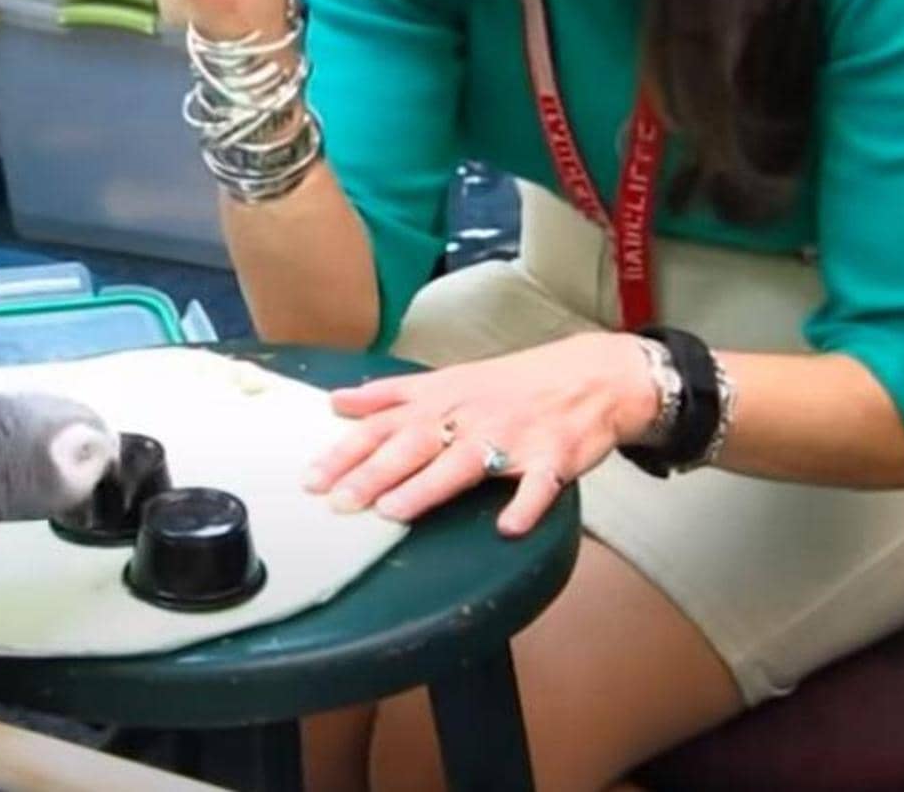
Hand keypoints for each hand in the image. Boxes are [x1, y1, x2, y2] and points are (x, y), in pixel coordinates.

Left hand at [303, 333, 660, 535]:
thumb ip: (392, 396)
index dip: (347, 450)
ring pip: (464, 463)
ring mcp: (513, 437)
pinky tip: (507, 528)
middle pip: (415, 445)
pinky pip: (539, 485)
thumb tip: (338, 402)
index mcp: (443, 399)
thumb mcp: (448, 380)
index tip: (312, 477)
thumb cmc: (511, 384)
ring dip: (428, 487)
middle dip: (374, 473)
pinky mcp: (554, 458)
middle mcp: (471, 417)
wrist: (591, 375)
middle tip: (338, 502)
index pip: (384, 424)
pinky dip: (526, 506)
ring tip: (394, 512)